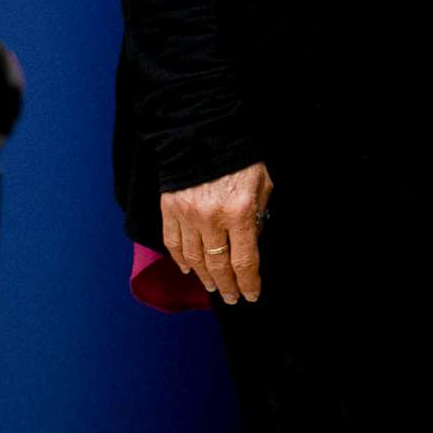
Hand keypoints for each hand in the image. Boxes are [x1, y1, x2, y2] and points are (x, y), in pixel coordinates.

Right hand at [160, 162, 273, 302]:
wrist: (204, 134)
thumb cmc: (240, 159)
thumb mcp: (262, 184)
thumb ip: (259, 215)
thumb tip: (253, 242)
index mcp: (239, 212)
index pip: (244, 260)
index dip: (248, 282)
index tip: (252, 296)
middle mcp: (211, 219)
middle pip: (218, 266)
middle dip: (227, 286)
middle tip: (232, 298)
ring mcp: (187, 217)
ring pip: (195, 260)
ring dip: (205, 278)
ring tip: (213, 287)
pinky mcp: (169, 211)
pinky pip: (174, 244)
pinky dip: (181, 260)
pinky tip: (189, 269)